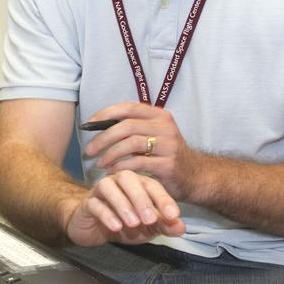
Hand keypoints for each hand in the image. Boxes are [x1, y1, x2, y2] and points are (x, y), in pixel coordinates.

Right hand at [62, 171, 184, 246]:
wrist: (92, 229)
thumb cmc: (123, 224)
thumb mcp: (147, 228)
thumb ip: (164, 226)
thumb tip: (181, 227)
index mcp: (136, 184)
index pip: (152, 185)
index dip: (163, 199)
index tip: (174, 216)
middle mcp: (118, 182)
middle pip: (129, 179)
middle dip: (142, 199)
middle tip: (151, 219)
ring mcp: (100, 191)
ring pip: (109, 187)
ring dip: (123, 204)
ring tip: (133, 223)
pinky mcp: (87, 204)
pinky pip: (94, 204)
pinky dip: (106, 214)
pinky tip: (116, 226)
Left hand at [83, 103, 198, 201]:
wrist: (195, 176)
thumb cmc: (167, 154)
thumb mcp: (155, 135)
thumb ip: (133, 128)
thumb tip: (99, 125)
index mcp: (160, 115)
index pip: (129, 107)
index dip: (106, 114)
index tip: (88, 124)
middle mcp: (165, 127)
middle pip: (127, 126)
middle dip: (103, 138)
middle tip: (89, 150)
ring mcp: (168, 145)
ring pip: (131, 143)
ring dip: (110, 154)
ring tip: (100, 163)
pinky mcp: (168, 164)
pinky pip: (138, 163)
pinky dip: (121, 166)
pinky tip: (112, 172)